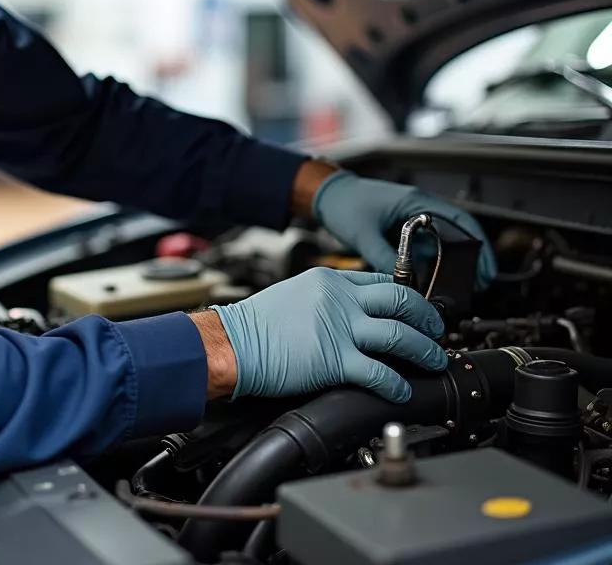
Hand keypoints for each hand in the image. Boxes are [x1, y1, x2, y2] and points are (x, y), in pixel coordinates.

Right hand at [208, 267, 446, 402]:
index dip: (408, 295)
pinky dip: (397, 384)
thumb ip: (327, 299)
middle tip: (437, 330)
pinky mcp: (335, 360)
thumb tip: (352, 314)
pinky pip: (380, 372)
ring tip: (433, 361)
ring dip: (425, 350)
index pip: (382, 279)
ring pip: (400, 335)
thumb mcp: (296, 294)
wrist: (234, 343)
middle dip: (428, 317)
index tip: (418, 308)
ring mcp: (340, 328)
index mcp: (330, 280)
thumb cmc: (257, 324)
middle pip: (402, 300)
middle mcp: (340, 299)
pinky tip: (402, 391)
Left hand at [313, 170, 497, 288]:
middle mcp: (418, 209)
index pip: (461, 222)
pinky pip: (423, 248)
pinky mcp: (400, 230)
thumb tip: (403, 286)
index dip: (478, 246)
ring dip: (448, 265)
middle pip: (456, 236)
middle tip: (476, 287)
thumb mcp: (364, 234)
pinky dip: (430, 264)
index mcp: (416, 203)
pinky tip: (430, 282)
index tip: (486, 269)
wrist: (324, 194)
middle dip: (468, 261)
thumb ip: (385, 259)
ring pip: (440, 245)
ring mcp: (410, 219)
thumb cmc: (343, 202)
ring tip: (455, 291)